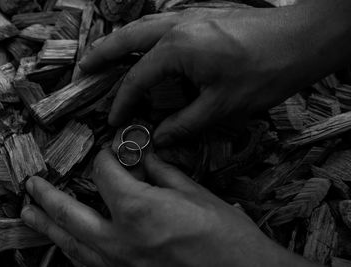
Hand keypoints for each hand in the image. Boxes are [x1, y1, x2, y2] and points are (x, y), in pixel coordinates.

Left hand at [21, 149, 317, 266]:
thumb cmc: (228, 236)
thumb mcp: (197, 194)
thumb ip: (162, 173)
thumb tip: (144, 158)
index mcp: (138, 209)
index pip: (106, 173)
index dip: (106, 156)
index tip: (110, 151)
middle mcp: (120, 240)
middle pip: (70, 214)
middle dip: (48, 198)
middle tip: (30, 187)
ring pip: (71, 245)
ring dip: (48, 228)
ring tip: (29, 216)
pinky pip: (89, 265)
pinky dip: (73, 253)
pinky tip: (66, 247)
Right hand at [80, 2, 350, 146]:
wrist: (299, 39)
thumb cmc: (263, 72)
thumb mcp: (221, 106)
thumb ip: (184, 122)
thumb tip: (158, 137)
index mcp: (176, 48)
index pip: (137, 78)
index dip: (122, 101)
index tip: (113, 120)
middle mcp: (175, 26)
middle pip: (126, 39)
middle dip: (101, 55)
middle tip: (82, 70)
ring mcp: (188, 17)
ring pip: (142, 27)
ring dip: (119, 42)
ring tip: (103, 57)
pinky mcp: (200, 16)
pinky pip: (160, 25)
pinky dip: (142, 37)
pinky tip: (143, 49)